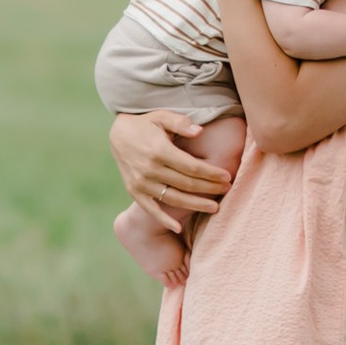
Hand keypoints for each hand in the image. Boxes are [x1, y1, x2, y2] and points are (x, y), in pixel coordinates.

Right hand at [111, 110, 232, 220]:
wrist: (118, 135)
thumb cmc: (146, 124)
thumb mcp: (162, 116)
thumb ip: (181, 123)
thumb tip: (199, 131)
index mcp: (159, 151)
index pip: (191, 167)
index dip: (211, 173)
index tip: (227, 176)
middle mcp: (149, 169)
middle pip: (186, 184)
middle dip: (209, 188)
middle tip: (227, 189)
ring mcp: (141, 183)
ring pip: (173, 198)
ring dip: (195, 205)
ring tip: (215, 207)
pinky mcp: (134, 191)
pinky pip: (151, 209)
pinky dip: (164, 220)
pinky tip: (178, 228)